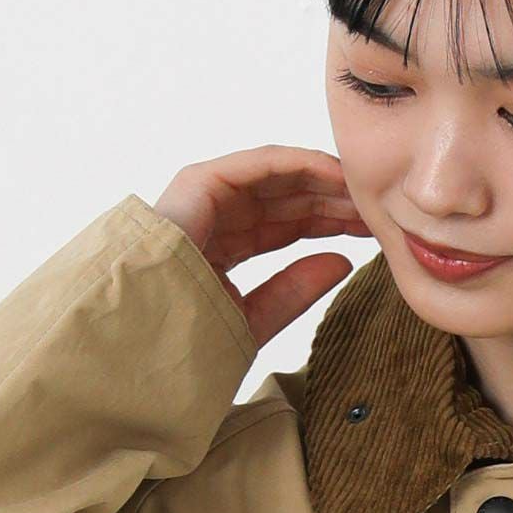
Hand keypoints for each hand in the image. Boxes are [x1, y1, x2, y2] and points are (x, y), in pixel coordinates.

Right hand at [153, 146, 371, 351]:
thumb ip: (294, 291)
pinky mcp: (200, 184)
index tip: (371, 233)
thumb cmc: (181, 348)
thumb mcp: (252, 322)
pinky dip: (300, 165)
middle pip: (287, 201)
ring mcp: (204, 199)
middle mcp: (214, 220)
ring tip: (364, 189)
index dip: (329, 227)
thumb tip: (342, 263)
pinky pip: (259, 166)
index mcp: (223, 251)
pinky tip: (335, 175)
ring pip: (278, 179)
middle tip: (378, 206)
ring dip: (323, 181)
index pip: (287, 230)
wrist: (134, 347)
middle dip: (334, 201)